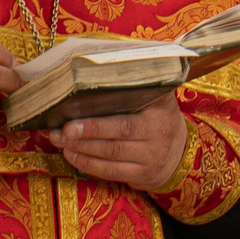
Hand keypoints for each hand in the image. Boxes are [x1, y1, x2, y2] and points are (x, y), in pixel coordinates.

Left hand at [50, 88, 187, 189]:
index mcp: (160, 112)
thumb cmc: (160, 117)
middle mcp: (157, 135)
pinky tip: (71, 155)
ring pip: (111, 154)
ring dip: (82, 148)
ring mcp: (150, 158)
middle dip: (87, 132)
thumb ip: (143, 83)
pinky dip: (89, 164)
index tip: (76, 109)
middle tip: (62, 129)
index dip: (101, 119)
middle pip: (118, 135)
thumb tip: (113, 62)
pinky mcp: (141, 176)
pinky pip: (111, 172)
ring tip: (58, 140)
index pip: (129, 115)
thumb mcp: (161, 98)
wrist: (180, 152)